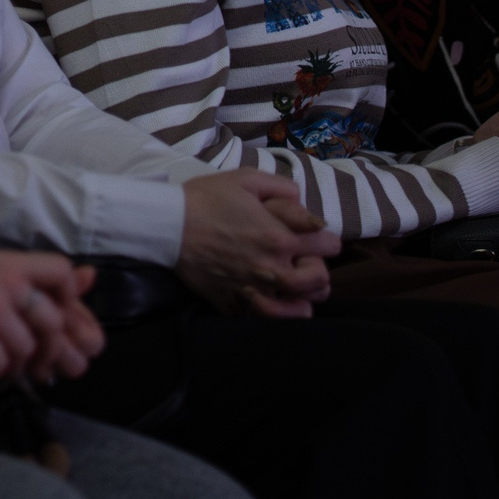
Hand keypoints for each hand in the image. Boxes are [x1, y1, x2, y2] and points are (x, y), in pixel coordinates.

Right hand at [0, 247, 102, 381]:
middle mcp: (8, 284)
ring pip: (26, 348)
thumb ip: (40, 274)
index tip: (64, 313)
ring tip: (10, 368)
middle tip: (51, 369)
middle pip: (52, 323)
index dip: (70, 296)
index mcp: (14, 263)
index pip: (61, 272)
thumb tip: (91, 276)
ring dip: (21, 366)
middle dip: (55, 352)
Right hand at [176, 172, 339, 317]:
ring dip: (303, 297)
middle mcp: (273, 270)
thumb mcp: (247, 178)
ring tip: (293, 286)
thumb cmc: (207, 198)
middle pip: (321, 282)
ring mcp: (254, 292)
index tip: (314, 236)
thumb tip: (305, 206)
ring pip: (300, 310)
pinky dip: (275, 313)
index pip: (329, 246)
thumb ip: (284, 188)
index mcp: (281, 238)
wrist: (168, 225)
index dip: (325, 239)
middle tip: (304, 261)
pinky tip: (271, 300)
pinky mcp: (234, 305)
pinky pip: (266, 319)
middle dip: (319, 270)